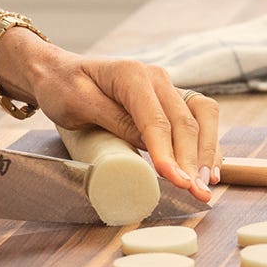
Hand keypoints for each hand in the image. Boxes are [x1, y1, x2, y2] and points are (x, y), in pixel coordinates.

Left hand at [0, 31, 220, 200]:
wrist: (57, 73)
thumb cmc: (63, 87)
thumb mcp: (78, 104)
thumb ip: (114, 120)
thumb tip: (149, 145)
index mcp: (131, 74)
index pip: (156, 120)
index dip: (167, 152)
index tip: (175, 180)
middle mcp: (156, 78)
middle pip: (185, 121)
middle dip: (194, 160)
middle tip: (197, 193)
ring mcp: (166, 88)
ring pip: (202, 117)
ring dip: (208, 152)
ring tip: (206, 185)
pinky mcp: (169, 101)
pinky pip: (198, 119)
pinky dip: (207, 143)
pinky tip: (209, 169)